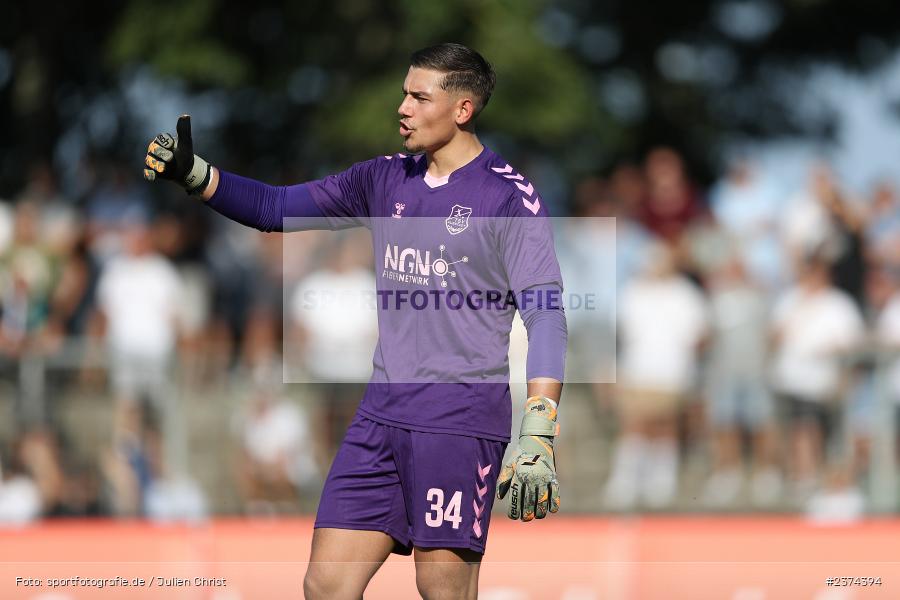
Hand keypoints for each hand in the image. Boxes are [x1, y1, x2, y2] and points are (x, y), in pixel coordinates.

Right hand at [143, 115, 210, 193]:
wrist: (186, 171)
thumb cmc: (185, 154)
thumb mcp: (186, 142)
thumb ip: (184, 130)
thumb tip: (186, 115)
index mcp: (162, 141)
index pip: (160, 138)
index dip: (166, 143)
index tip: (172, 145)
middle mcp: (155, 149)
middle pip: (153, 149)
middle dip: (162, 154)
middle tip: (171, 158)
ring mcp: (153, 160)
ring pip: (149, 161)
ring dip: (157, 165)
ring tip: (165, 168)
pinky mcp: (153, 172)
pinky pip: (147, 173)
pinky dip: (150, 175)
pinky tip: (153, 176)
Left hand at [497, 396, 559, 520]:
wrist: (536, 439)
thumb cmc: (520, 454)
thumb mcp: (509, 465)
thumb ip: (503, 481)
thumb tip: (500, 498)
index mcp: (519, 476)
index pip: (516, 498)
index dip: (514, 511)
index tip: (514, 517)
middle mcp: (531, 478)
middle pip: (529, 502)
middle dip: (527, 514)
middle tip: (525, 519)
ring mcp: (543, 478)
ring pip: (542, 501)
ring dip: (539, 512)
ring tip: (536, 516)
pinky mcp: (553, 476)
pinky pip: (555, 494)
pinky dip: (554, 504)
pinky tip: (551, 510)